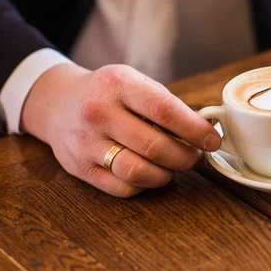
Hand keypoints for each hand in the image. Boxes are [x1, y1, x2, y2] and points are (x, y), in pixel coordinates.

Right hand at [21, 63, 221, 196]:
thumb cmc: (107, 93)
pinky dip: (144, 185)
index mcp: (118, 85)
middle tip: (196, 157)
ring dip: (167, 174)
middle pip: (155, 146)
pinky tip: (150, 173)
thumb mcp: (133, 82)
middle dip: (186, 157)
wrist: (57, 102)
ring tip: (174, 166)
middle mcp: (99, 112)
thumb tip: (206, 128)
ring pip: (138, 172)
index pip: (164, 111)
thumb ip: (166, 104)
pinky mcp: (79, 168)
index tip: (212, 140)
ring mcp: (86, 142)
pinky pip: (122, 188)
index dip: (195, 130)